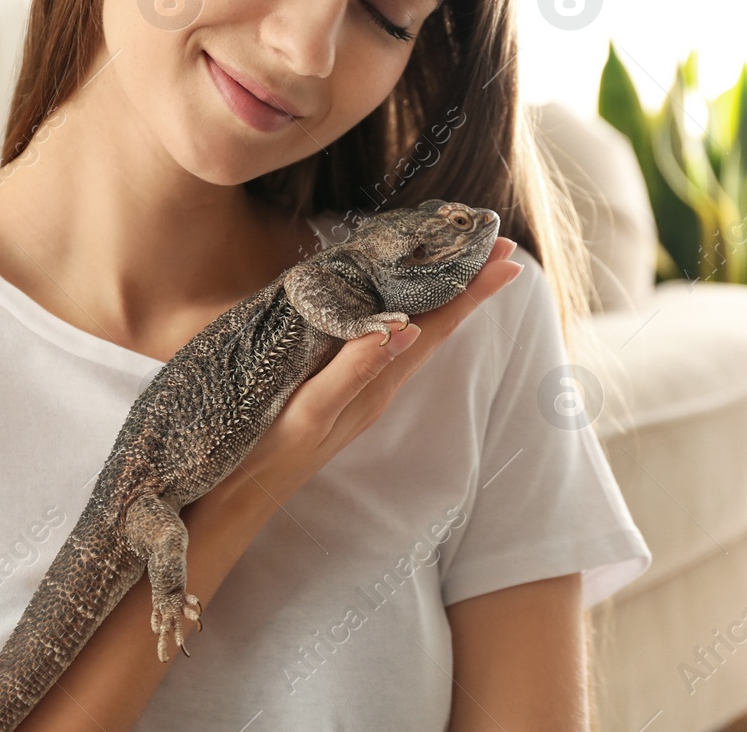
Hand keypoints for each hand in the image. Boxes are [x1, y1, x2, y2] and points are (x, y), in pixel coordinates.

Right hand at [208, 237, 522, 509]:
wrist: (239, 499)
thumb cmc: (266, 454)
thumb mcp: (310, 412)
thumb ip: (354, 371)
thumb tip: (405, 329)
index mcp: (377, 383)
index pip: (436, 327)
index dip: (471, 291)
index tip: (507, 259)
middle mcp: (379, 382)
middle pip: (436, 325)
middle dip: (468, 285)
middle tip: (501, 246)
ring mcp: (363, 385)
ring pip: (416, 332)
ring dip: (444, 296)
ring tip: (467, 263)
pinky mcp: (342, 385)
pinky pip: (385, 338)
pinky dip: (405, 309)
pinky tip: (401, 299)